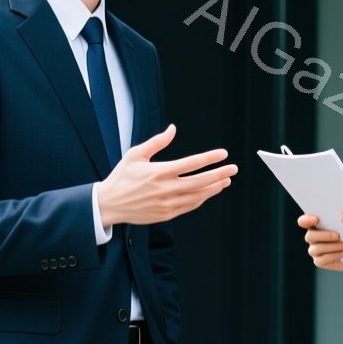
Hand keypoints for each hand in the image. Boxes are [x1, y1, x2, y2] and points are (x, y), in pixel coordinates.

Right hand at [96, 124, 236, 226]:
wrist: (109, 204)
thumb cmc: (122, 177)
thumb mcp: (135, 154)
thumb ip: (157, 142)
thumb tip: (173, 129)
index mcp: (159, 172)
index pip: (191, 163)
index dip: (210, 158)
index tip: (223, 154)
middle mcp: (165, 188)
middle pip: (200, 181)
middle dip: (220, 174)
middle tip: (233, 169)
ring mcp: (167, 203)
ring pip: (198, 196)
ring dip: (214, 188)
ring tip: (225, 181)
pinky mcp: (167, 214)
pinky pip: (190, 206)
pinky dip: (202, 199)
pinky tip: (209, 192)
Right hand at [297, 214, 342, 280]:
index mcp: (315, 224)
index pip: (303, 221)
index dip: (306, 220)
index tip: (316, 219)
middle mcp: (312, 237)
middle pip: (310, 236)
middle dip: (324, 236)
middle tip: (338, 235)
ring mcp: (314, 250)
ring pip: (316, 249)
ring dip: (332, 247)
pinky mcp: (319, 261)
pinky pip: (321, 260)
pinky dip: (334, 256)